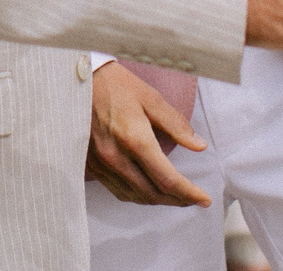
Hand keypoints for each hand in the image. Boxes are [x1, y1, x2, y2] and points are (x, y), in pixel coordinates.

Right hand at [85, 62, 211, 206]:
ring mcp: (102, 164)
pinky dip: (138, 196)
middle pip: (153, 193)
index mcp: (135, 139)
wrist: (78, 81)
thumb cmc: (116, 85)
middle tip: (194, 199)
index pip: (167, 179)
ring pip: (135, 197)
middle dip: (178, 201)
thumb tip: (199, 146)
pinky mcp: (92, 165)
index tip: (204, 199)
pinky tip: (148, 190)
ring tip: (176, 197)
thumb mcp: (151, 98)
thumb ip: (176, 125)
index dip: (189, 193)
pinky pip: (118, 191)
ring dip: (159, 201)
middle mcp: (117, 157)